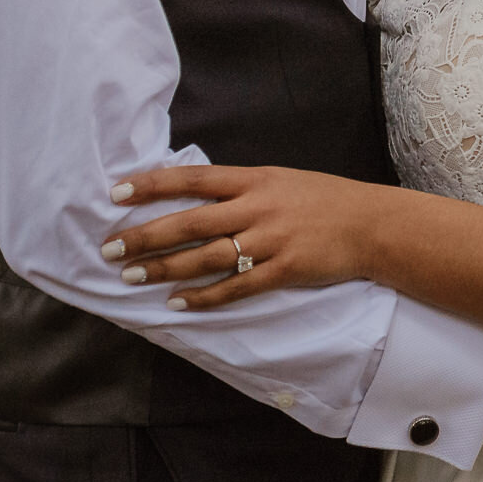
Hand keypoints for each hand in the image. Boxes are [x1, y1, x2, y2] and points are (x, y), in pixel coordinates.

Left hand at [103, 164, 387, 309]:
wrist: (373, 225)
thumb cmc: (325, 200)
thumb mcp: (282, 180)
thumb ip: (241, 188)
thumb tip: (194, 197)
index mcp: (256, 179)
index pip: (194, 179)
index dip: (153, 185)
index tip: (116, 192)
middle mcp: (258, 207)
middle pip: (190, 223)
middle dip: (145, 236)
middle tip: (109, 249)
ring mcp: (271, 240)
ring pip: (206, 257)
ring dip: (164, 269)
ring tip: (131, 278)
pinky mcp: (284, 270)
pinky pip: (235, 287)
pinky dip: (204, 296)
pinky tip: (177, 302)